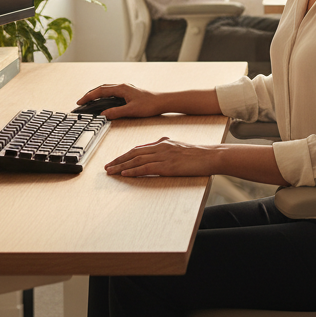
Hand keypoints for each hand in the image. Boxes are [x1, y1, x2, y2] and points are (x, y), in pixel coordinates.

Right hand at [76, 83, 163, 118]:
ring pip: (107, 89)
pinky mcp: (128, 93)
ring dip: (97, 94)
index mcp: (121, 88)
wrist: (162, 102)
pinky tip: (104, 101)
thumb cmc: (149, 104)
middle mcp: (122, 86)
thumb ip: (116, 112)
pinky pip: (112, 92)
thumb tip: (103, 115)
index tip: (80, 101)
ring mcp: (125, 89)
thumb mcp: (131, 110)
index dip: (89, 96)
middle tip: (81, 102)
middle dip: (90, 94)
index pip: (100, 90)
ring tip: (89, 101)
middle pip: (102, 88)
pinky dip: (104, 96)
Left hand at [104, 137, 218, 176]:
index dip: (125, 155)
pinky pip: (146, 168)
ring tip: (111, 171)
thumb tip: (155, 148)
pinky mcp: (167, 166)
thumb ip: (166, 146)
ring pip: (136, 160)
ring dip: (121, 166)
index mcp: (162, 143)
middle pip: (133, 153)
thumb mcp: (178, 146)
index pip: (138, 148)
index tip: (115, 160)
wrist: (209, 156)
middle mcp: (160, 147)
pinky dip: (133, 171)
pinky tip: (125, 174)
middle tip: (107, 166)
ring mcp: (163, 156)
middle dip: (118, 160)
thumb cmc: (196, 153)